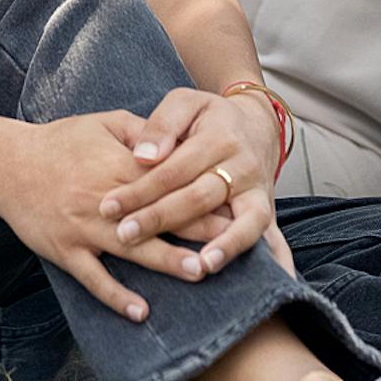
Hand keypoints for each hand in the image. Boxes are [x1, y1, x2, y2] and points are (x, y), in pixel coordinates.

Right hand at [0, 111, 225, 320]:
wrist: (10, 164)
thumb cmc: (61, 140)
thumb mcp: (104, 123)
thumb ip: (143, 132)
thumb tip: (177, 140)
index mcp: (119, 166)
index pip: (169, 181)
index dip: (201, 192)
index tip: (232, 202)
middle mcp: (105, 199)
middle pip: (158, 216)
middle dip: (196, 229)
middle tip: (230, 242)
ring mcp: (85, 228)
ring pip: (132, 248)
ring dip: (166, 261)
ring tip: (199, 272)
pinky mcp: (66, 251)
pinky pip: (94, 278)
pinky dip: (117, 296)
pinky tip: (141, 311)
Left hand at [95, 87, 279, 274]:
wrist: (256, 125)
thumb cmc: (209, 117)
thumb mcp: (184, 103)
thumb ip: (162, 123)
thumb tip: (143, 156)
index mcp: (219, 137)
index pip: (173, 169)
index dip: (140, 189)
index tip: (109, 206)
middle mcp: (242, 165)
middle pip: (199, 197)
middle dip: (160, 219)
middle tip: (125, 235)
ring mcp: (258, 190)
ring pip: (240, 221)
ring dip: (220, 245)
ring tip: (198, 266)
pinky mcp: (266, 209)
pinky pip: (272, 237)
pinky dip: (272, 258)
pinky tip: (263, 278)